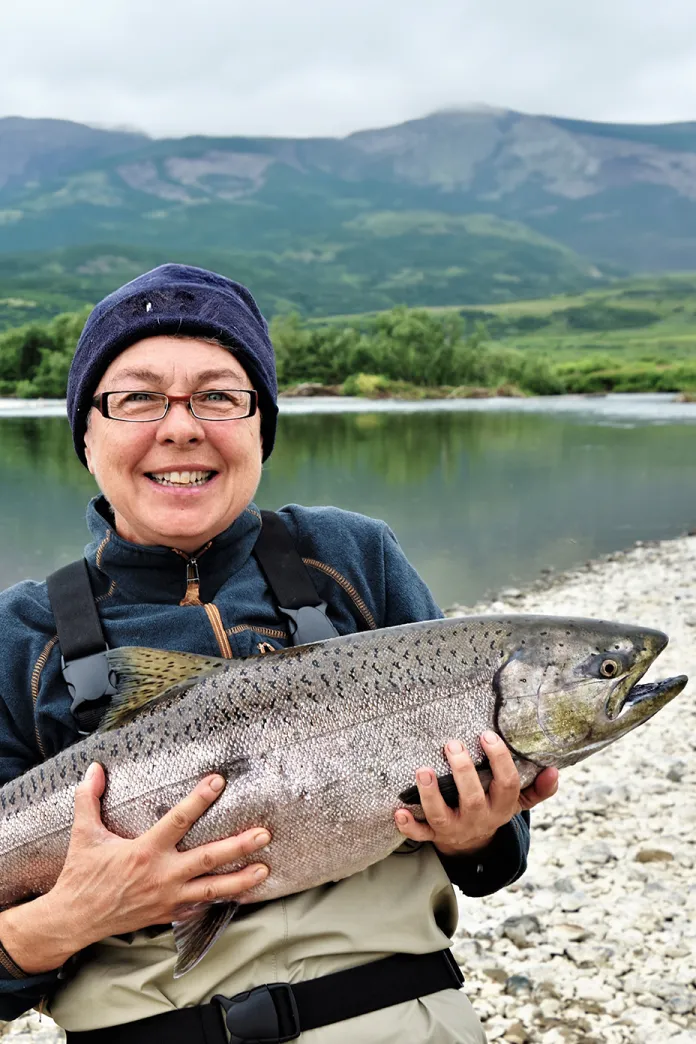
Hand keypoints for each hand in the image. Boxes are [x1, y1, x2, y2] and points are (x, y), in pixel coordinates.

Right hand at [0, 763, 270, 973]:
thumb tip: (94, 766)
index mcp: (145, 851)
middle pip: (208, 858)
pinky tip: (238, 894)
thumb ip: (89, 798)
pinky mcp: (168, 915)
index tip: (219, 781)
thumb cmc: (81, 874)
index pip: (179, 820)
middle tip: (263, 834)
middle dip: (238, 846)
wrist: (74, 920)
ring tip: (264, 870)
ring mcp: (168, 898)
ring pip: (212, 889)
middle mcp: (162, 875)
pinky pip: (199, 908)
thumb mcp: (83, 834)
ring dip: (240, 880)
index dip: (200, 799)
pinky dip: (219, 901)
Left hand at [394, 731, 558, 856]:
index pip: (507, 785)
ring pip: (442, 816)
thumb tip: (554, 769)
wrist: (473, 844)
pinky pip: (420, 834)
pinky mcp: (434, 835)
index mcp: (501, 807)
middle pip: (473, 799)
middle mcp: (479, 818)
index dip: (499, 760)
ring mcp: (454, 828)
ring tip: (423, 770)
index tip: (487, 735)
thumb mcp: (518, 801)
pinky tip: (398, 812)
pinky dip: (409, 826)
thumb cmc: (494, 807)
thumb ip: (538, 788)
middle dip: (463, 773)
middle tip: (452, 744)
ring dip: (431, 795)